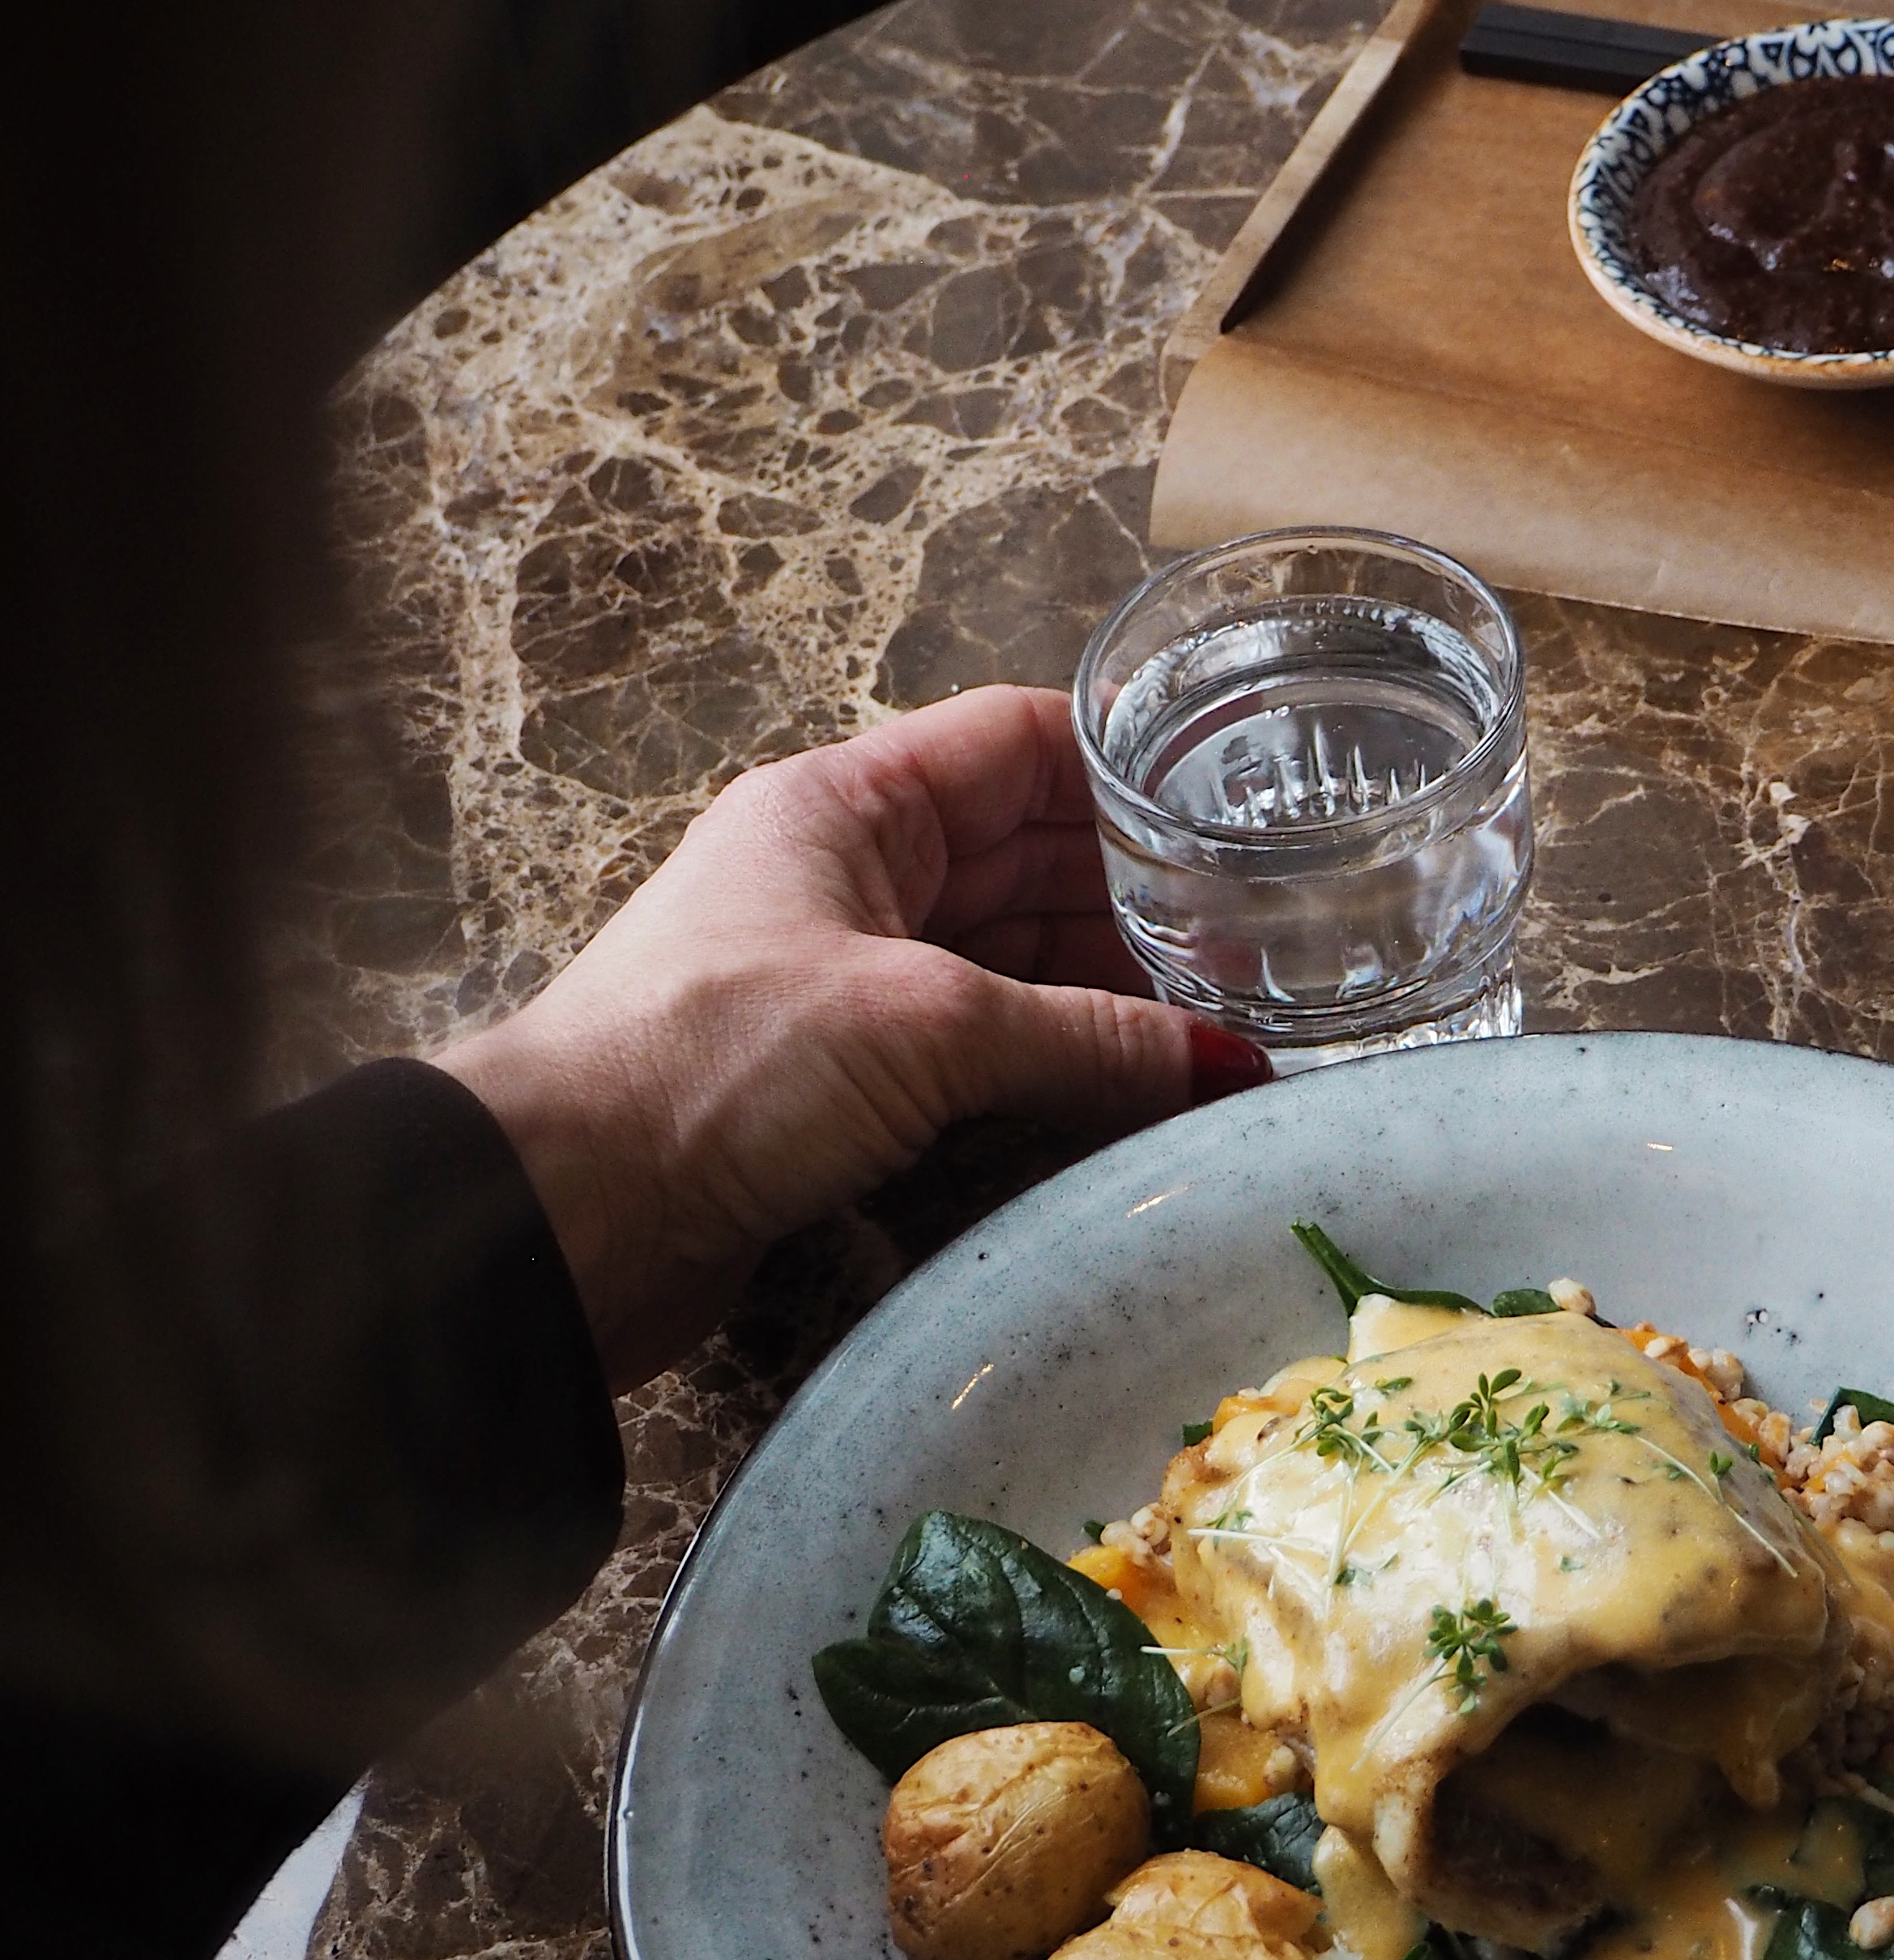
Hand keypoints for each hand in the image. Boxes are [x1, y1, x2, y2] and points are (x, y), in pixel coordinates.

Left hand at [436, 686, 1266, 1387]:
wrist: (563, 1217)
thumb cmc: (709, 1067)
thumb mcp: (924, 1027)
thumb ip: (1088, 1040)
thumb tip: (1227, 1064)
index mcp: (847, 808)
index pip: (1017, 743)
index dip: (1129, 764)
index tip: (1235, 803)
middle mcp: (847, 880)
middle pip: (1027, 858)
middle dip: (1139, 899)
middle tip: (1264, 948)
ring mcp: (843, 984)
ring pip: (1011, 963)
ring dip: (1108, 994)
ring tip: (1225, 1028)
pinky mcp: (840, 1086)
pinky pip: (978, 1055)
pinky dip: (1056, 1068)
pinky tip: (1136, 1093)